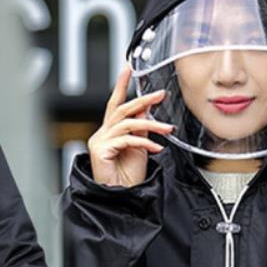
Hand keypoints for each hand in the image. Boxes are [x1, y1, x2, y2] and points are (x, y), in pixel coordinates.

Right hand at [87, 65, 173, 186]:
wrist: (122, 198)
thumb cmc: (129, 178)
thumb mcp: (140, 147)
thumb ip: (141, 128)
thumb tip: (146, 110)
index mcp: (110, 132)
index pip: (115, 104)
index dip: (121, 85)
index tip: (128, 69)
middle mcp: (102, 134)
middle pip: (122, 110)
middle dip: (143, 100)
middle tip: (160, 94)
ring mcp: (99, 141)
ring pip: (127, 123)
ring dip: (151, 125)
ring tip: (167, 130)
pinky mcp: (100, 150)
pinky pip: (126, 139)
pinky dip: (144, 142)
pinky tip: (156, 148)